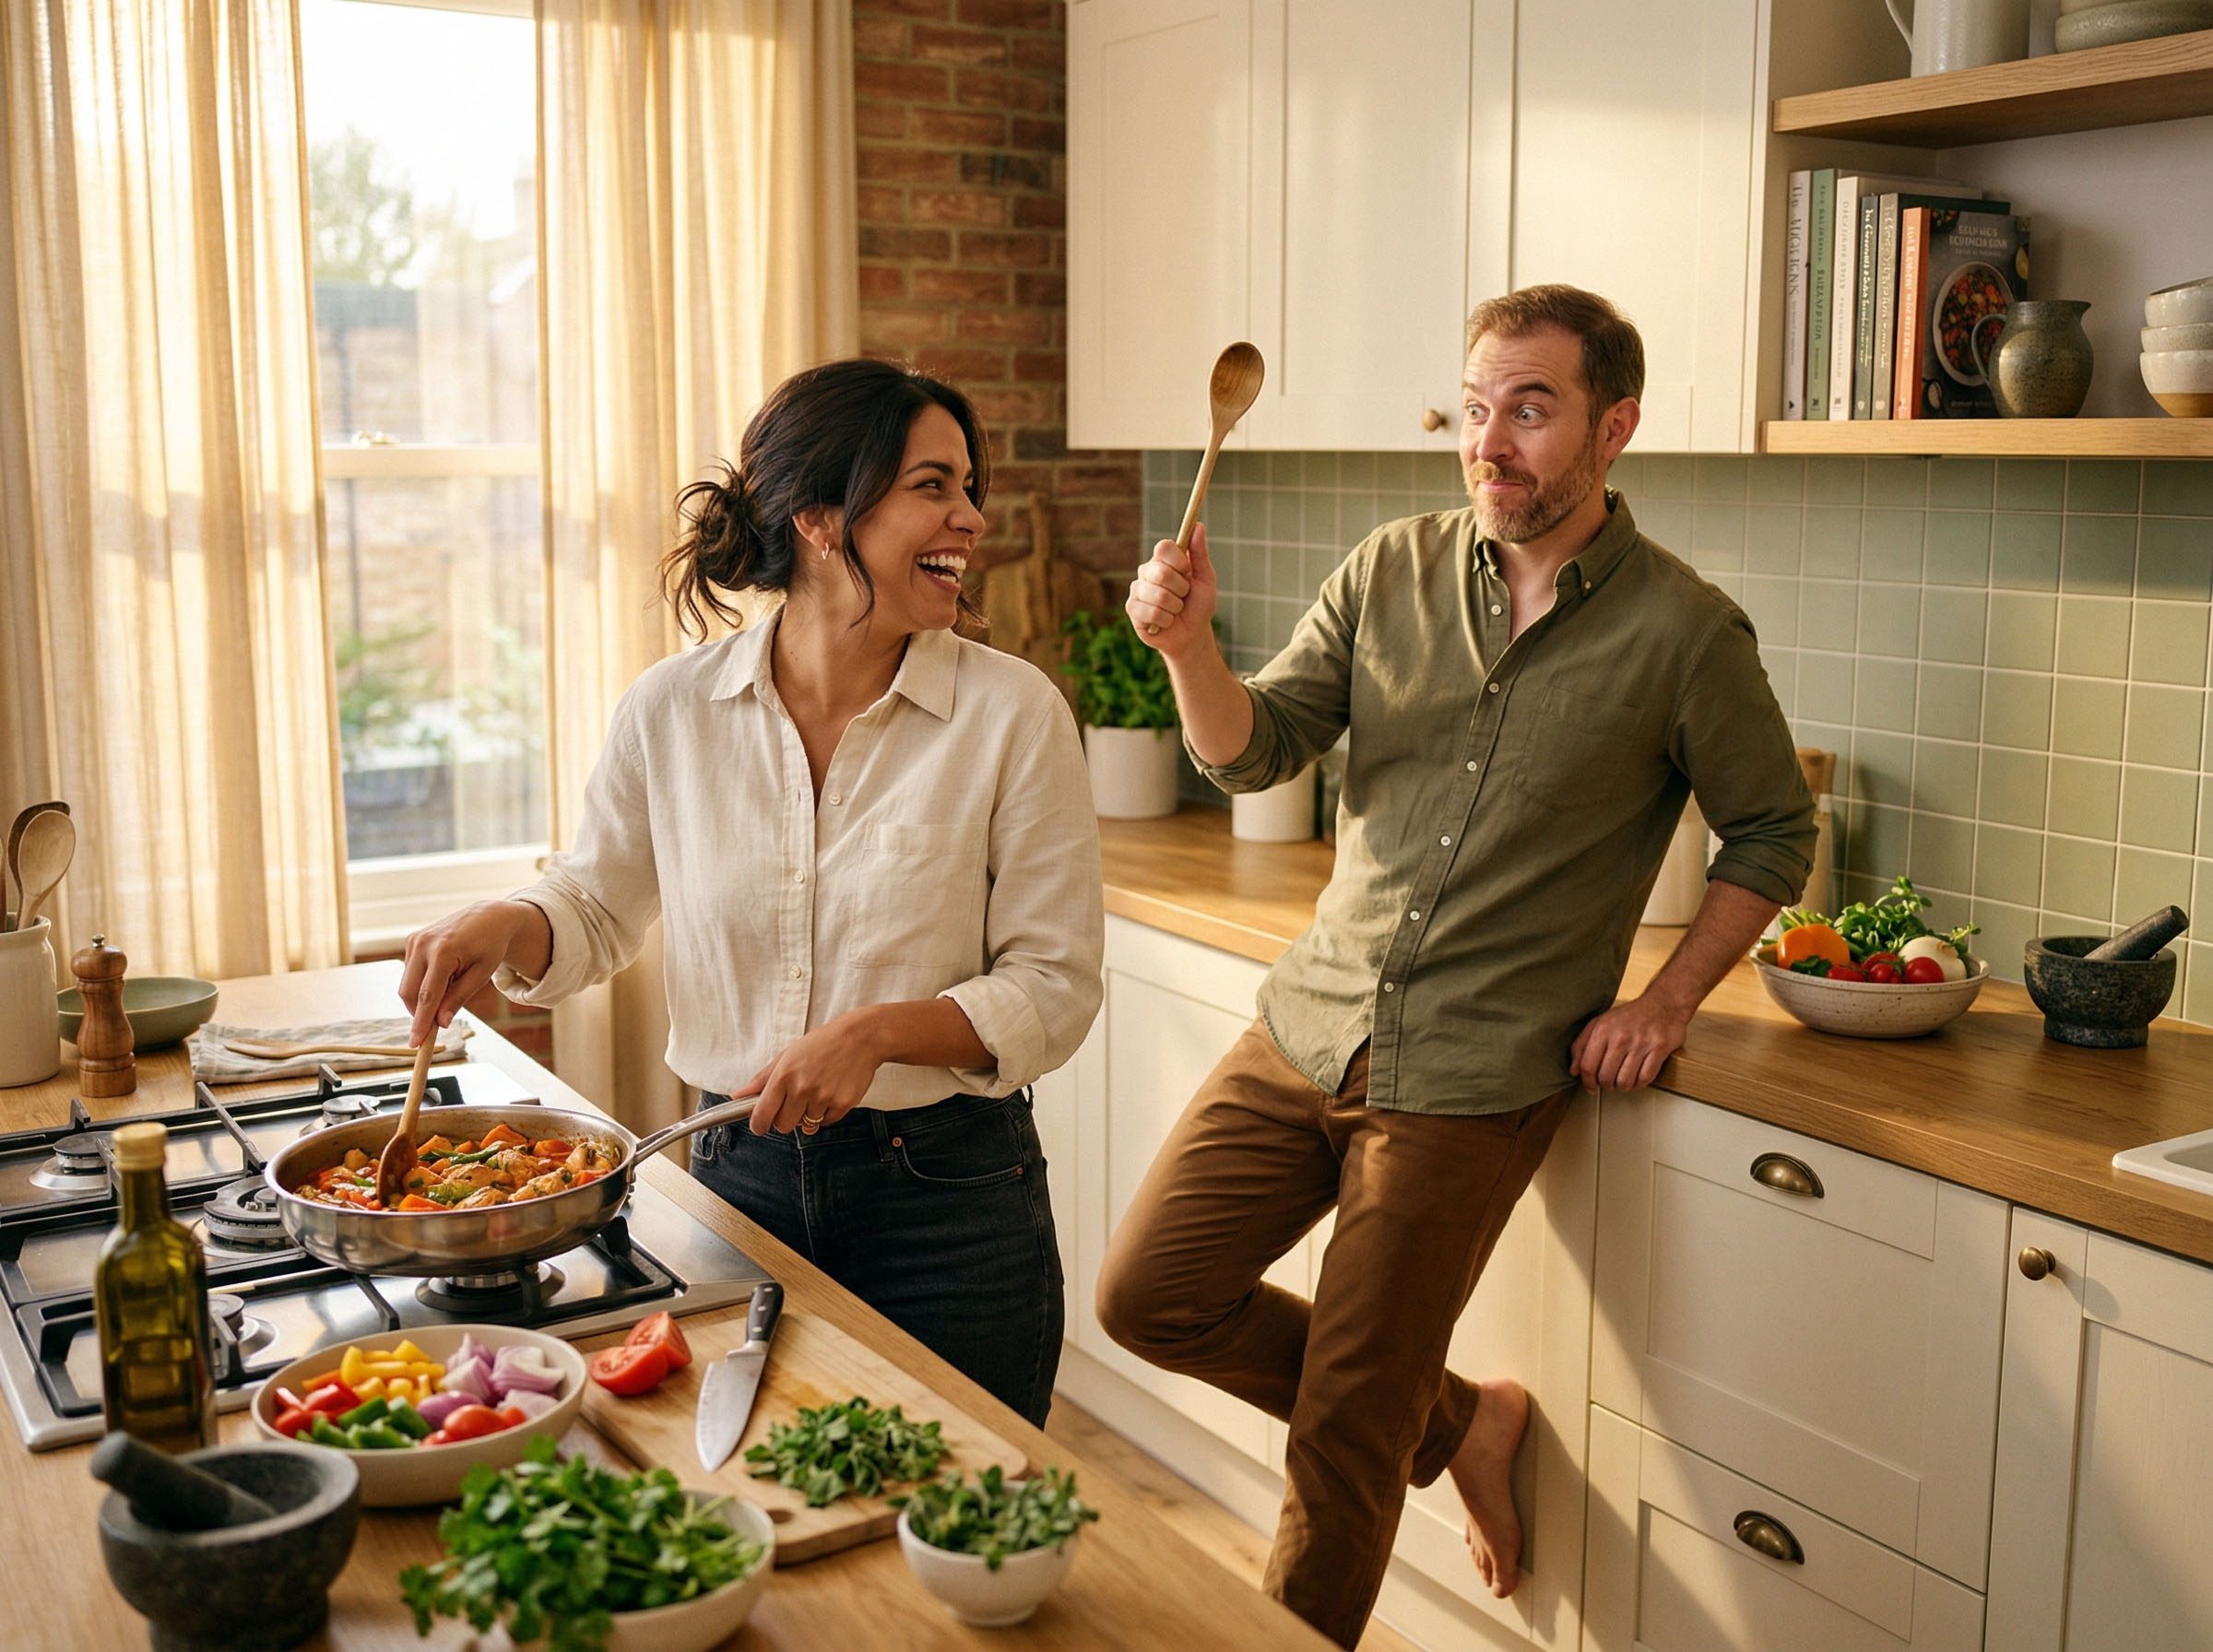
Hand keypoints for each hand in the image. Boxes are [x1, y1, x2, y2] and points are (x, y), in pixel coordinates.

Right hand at [398, 900, 543, 1046]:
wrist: (488, 916)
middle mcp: (423, 944)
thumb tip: (440, 1023)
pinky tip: (445, 974)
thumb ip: (459, 997)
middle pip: (409, 993)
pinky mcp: (412, 940)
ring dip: (423, 996)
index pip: (427, 996)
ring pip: (407, 984)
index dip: (420, 1023)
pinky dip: (422, 982)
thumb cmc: (490, 945)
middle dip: (419, 1012)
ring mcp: (414, 940)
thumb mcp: (482, 974)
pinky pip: (410, 972)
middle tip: (438, 1023)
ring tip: (452, 984)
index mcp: (443, 952)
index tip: (415, 1043)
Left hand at [738, 1014, 885, 1135]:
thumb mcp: (788, 1055)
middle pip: (783, 1125)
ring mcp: (823, 1098)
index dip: (758, 1124)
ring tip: (817, 1091)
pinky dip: (826, 1113)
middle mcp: (802, 1089)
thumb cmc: (822, 1044)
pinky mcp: (842, 1105)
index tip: (759, 1127)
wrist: (860, 1038)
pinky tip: (831, 1092)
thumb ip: (762, 1078)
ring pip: (806, 1126)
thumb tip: (738, 1095)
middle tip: (795, 1102)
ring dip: (808, 1114)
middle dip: (786, 1118)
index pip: (763, 1113)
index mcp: (784, 1075)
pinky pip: (826, 1122)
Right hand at [1125, 522, 1217, 656]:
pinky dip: (1165, 620)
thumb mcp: (1205, 579)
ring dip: (1175, 607)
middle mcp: (1147, 571)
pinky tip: (1165, 622)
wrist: (1191, 635)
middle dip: (1180, 589)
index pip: (1163, 547)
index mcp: (1163, 560)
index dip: (1178, 561)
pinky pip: (1151, 611)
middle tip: (1183, 596)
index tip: (1188, 572)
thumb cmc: (1198, 606)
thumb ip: (1200, 553)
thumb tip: (1199, 525)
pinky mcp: (1132, 608)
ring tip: (1175, 610)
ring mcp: (1137, 589)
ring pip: (1158, 594)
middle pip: (1160, 571)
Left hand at [1569, 992, 1689, 1091]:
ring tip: (1623, 1080)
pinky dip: (1640, 1083)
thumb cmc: (1630, 1016)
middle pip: (1605, 1076)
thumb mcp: (1600, 1023)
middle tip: (1609, 1082)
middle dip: (1606, 1085)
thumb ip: (1581, 1045)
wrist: (1663, 1003)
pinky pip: (1645, 1078)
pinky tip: (1637, 1077)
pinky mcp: (1659, 1048)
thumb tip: (1573, 1070)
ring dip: (1623, 1086)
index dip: (1587, 1082)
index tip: (1590, 1087)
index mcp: (1602, 1029)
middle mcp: (1620, 1036)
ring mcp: (1641, 1043)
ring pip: (1625, 1081)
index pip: (1587, 1065)